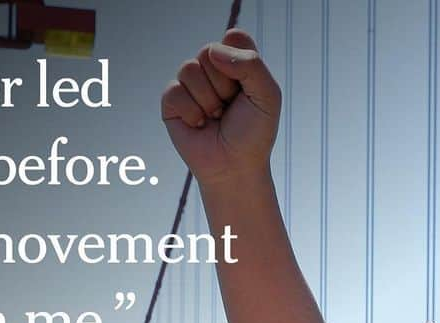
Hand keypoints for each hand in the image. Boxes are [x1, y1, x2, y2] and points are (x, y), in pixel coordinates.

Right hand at [161, 29, 280, 186]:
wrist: (234, 168)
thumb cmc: (253, 134)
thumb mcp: (268, 96)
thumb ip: (251, 64)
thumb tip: (212, 52)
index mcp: (235, 61)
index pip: (233, 37)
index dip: (241, 62)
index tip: (248, 89)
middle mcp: (211, 69)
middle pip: (209, 51)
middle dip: (224, 85)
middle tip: (230, 109)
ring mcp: (190, 84)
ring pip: (189, 68)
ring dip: (207, 100)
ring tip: (215, 117)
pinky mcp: (172, 102)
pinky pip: (175, 91)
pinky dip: (192, 112)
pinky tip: (200, 125)